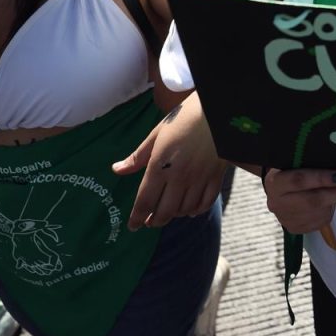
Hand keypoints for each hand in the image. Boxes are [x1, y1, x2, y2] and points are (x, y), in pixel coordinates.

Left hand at [112, 94, 226, 228]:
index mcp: (160, 166)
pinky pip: (205, 203)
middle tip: (149, 222)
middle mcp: (179, 177)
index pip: (145, 200)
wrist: (219, 109)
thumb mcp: (157, 134)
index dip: (137, 217)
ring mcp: (199, 179)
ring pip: (184, 209)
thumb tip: (116, 170)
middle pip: (164, 211)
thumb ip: (138, 156)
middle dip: (154, 221)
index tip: (132, 226)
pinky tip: (190, 209)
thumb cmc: (185, 117)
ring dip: (173, 215)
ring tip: (167, 213)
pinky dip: (195, 210)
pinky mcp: (215, 177)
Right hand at [263, 168, 335, 233]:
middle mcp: (277, 202)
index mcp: (274, 181)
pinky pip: (319, 221)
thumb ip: (313, 165)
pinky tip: (330, 204)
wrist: (279, 192)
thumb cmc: (292, 171)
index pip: (299, 180)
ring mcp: (285, 218)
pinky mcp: (295, 229)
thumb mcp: (296, 164)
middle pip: (312, 200)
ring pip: (319, 212)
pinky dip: (329, 212)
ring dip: (335, 203)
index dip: (321, 178)